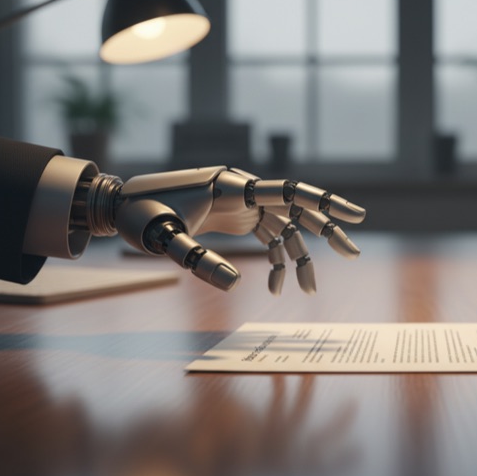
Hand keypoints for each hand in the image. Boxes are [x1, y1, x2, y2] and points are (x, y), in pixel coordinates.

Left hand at [111, 167, 365, 291]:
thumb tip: (236, 286)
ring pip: (287, 229)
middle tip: (354, 253)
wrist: (122, 207)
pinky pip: (269, 239)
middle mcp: (246, 191)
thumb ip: (196, 258)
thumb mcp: (162, 237)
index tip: (354, 215)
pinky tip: (277, 290)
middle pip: (298, 209)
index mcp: (233, 185)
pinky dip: (276, 263)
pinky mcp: (240, 218)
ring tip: (311, 290)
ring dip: (301, 259)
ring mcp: (245, 205)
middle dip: (327, 232)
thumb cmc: (139, 215)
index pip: (288, 191)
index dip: (324, 203)